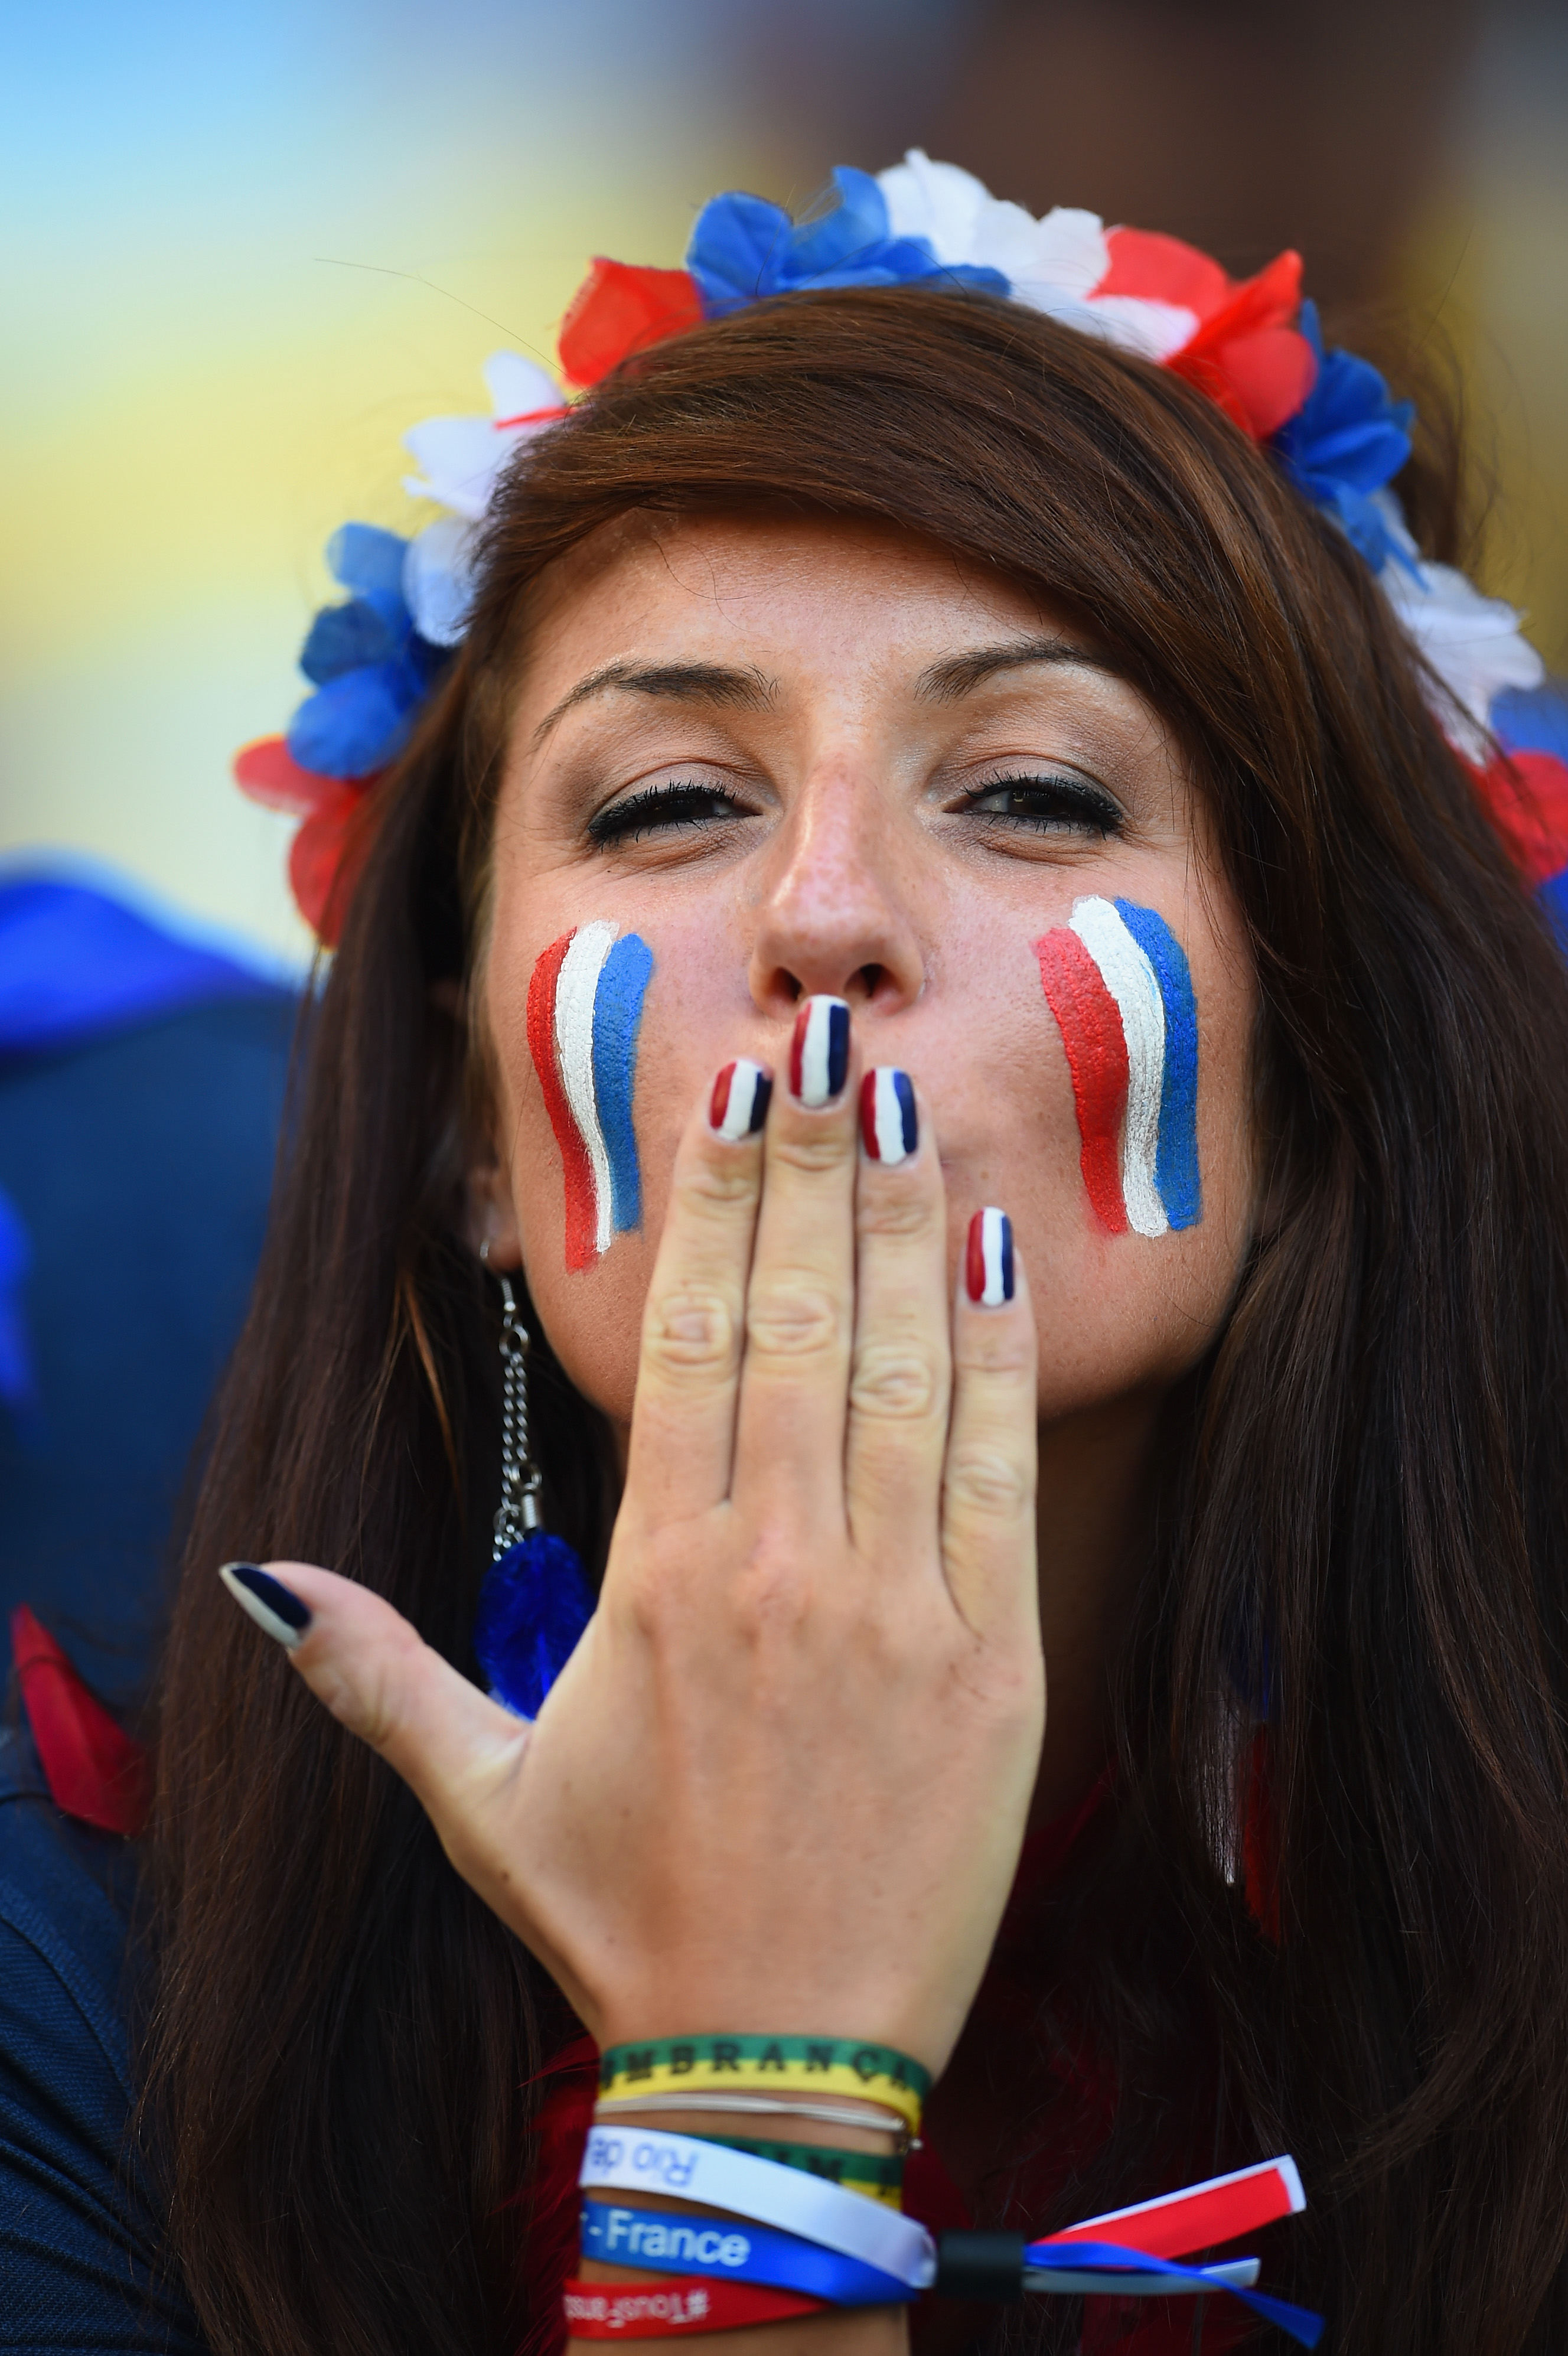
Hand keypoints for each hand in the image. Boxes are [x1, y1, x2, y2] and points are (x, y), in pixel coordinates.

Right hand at [256, 1005, 1042, 2079]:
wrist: (777, 2067)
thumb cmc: (625, 1921)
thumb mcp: (479, 1797)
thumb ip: (375, 1675)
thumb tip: (263, 1585)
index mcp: (662, 1582)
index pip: (687, 1343)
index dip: (711, 1207)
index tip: (729, 1100)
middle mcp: (782, 1568)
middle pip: (794, 1322)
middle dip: (809, 1168)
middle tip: (825, 1041)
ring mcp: (900, 1608)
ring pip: (899, 1373)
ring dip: (903, 1226)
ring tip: (904, 1105)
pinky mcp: (998, 1663)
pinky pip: (997, 1475)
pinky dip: (997, 1359)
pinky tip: (997, 1257)